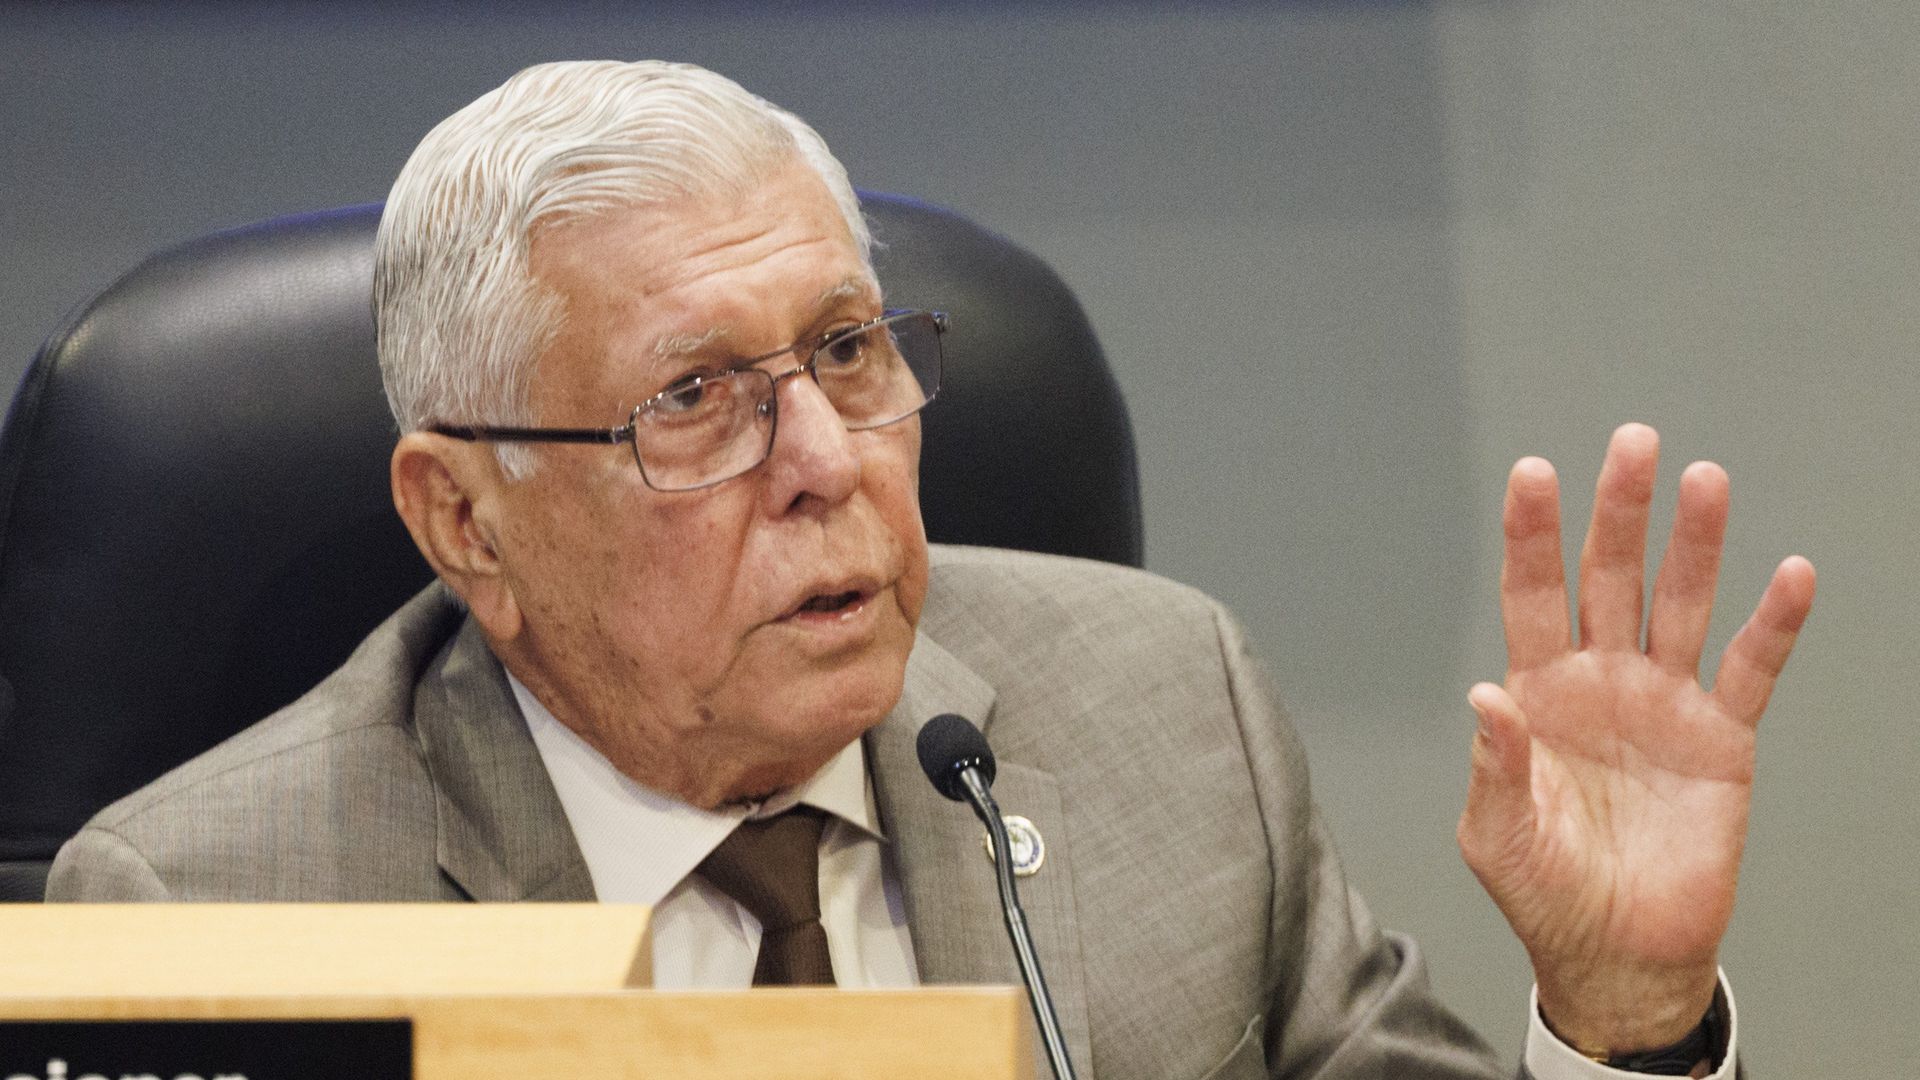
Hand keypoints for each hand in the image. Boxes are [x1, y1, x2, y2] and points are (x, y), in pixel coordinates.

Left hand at [1457, 423, 1814, 1054]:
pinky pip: (1750, 671)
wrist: (1617, 952)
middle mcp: (1601, 680)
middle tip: (1634, 442)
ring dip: (1695, 544)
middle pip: (1609, 577)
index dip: (1532, 535)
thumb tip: (1486, 697)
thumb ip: (1494, 765)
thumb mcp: (1497, 833)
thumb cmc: (1544, 890)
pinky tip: (1788, 575)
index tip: (1533, 473)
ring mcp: (1663, 703)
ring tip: (1704, 480)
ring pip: (1681, 604)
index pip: (1531, 595)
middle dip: (1619, 511)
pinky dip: (1772, 625)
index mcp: (1538, 692)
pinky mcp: (1720, 739)